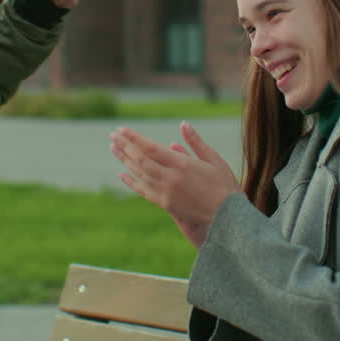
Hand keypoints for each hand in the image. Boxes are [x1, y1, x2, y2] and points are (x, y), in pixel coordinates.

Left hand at [111, 122, 240, 245]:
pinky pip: (143, 191)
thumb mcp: (214, 159)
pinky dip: (131, 182)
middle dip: (125, 146)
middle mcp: (170, 178)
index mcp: (182, 165)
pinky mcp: (165, 204)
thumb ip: (196, 142)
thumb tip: (183, 124)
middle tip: (113, 135)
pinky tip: (122, 174)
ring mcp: (166, 192)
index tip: (122, 129)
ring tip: (113, 148)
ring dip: (124, 160)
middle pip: (140, 160)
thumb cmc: (223, 184)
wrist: (226, 216)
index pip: (151, 148)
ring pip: (139, 174)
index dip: (134, 138)